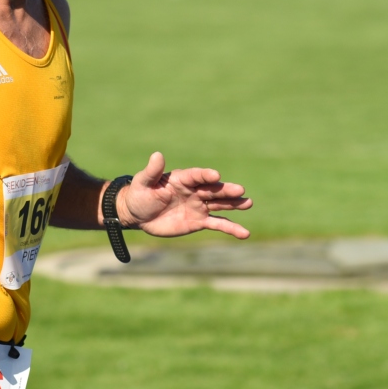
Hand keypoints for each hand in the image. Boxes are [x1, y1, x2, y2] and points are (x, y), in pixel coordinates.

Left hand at [117, 152, 252, 239]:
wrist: (139, 215)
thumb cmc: (140, 194)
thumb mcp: (143, 182)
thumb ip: (152, 171)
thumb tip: (157, 155)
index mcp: (183, 179)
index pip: (197, 176)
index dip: (205, 175)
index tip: (215, 176)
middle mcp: (195, 191)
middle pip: (213, 190)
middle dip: (226, 190)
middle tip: (240, 190)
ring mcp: (199, 206)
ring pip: (220, 205)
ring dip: (234, 204)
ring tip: (248, 203)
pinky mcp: (200, 221)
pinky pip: (218, 224)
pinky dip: (231, 228)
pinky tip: (244, 233)